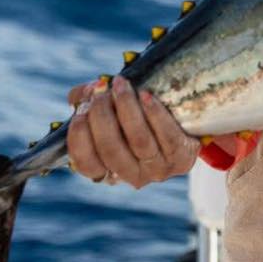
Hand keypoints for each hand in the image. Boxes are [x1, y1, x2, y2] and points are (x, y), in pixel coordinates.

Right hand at [66, 75, 200, 188]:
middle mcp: (131, 176)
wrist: (182, 124)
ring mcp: (157, 170)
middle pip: (111, 149)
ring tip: (120, 85)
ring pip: (139, 140)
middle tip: (100, 91)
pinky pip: (167, 136)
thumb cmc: (136, 117)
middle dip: (102, 116)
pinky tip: (146, 96)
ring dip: (127, 108)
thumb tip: (85, 92)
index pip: (86, 164)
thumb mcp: (108, 111)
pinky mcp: (181, 160)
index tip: (80, 110)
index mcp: (108, 171)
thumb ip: (86, 102)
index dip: (79, 138)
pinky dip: (155, 113)